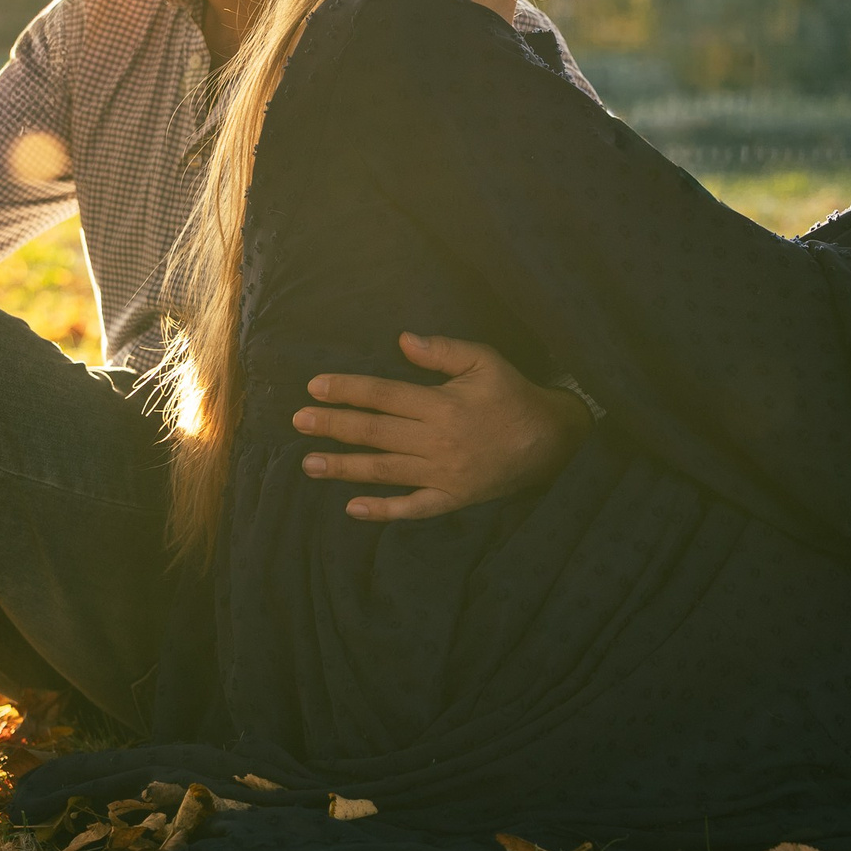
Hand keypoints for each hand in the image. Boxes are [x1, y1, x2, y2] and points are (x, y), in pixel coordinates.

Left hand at [295, 332, 592, 520]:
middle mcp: (437, 441)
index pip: (384, 395)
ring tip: (309, 464)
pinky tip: (353, 508)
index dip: (348, 391)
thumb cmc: (514, 395)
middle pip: (376, 433)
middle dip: (334, 426)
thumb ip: (443, 351)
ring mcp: (443, 474)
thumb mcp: (485, 361)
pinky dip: (384, 510)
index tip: (315, 387)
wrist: (552, 441)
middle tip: (298, 422)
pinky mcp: (452, 498)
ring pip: (385, 471)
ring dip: (344, 468)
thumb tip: (402, 340)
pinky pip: (414, 507)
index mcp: (442, 404)